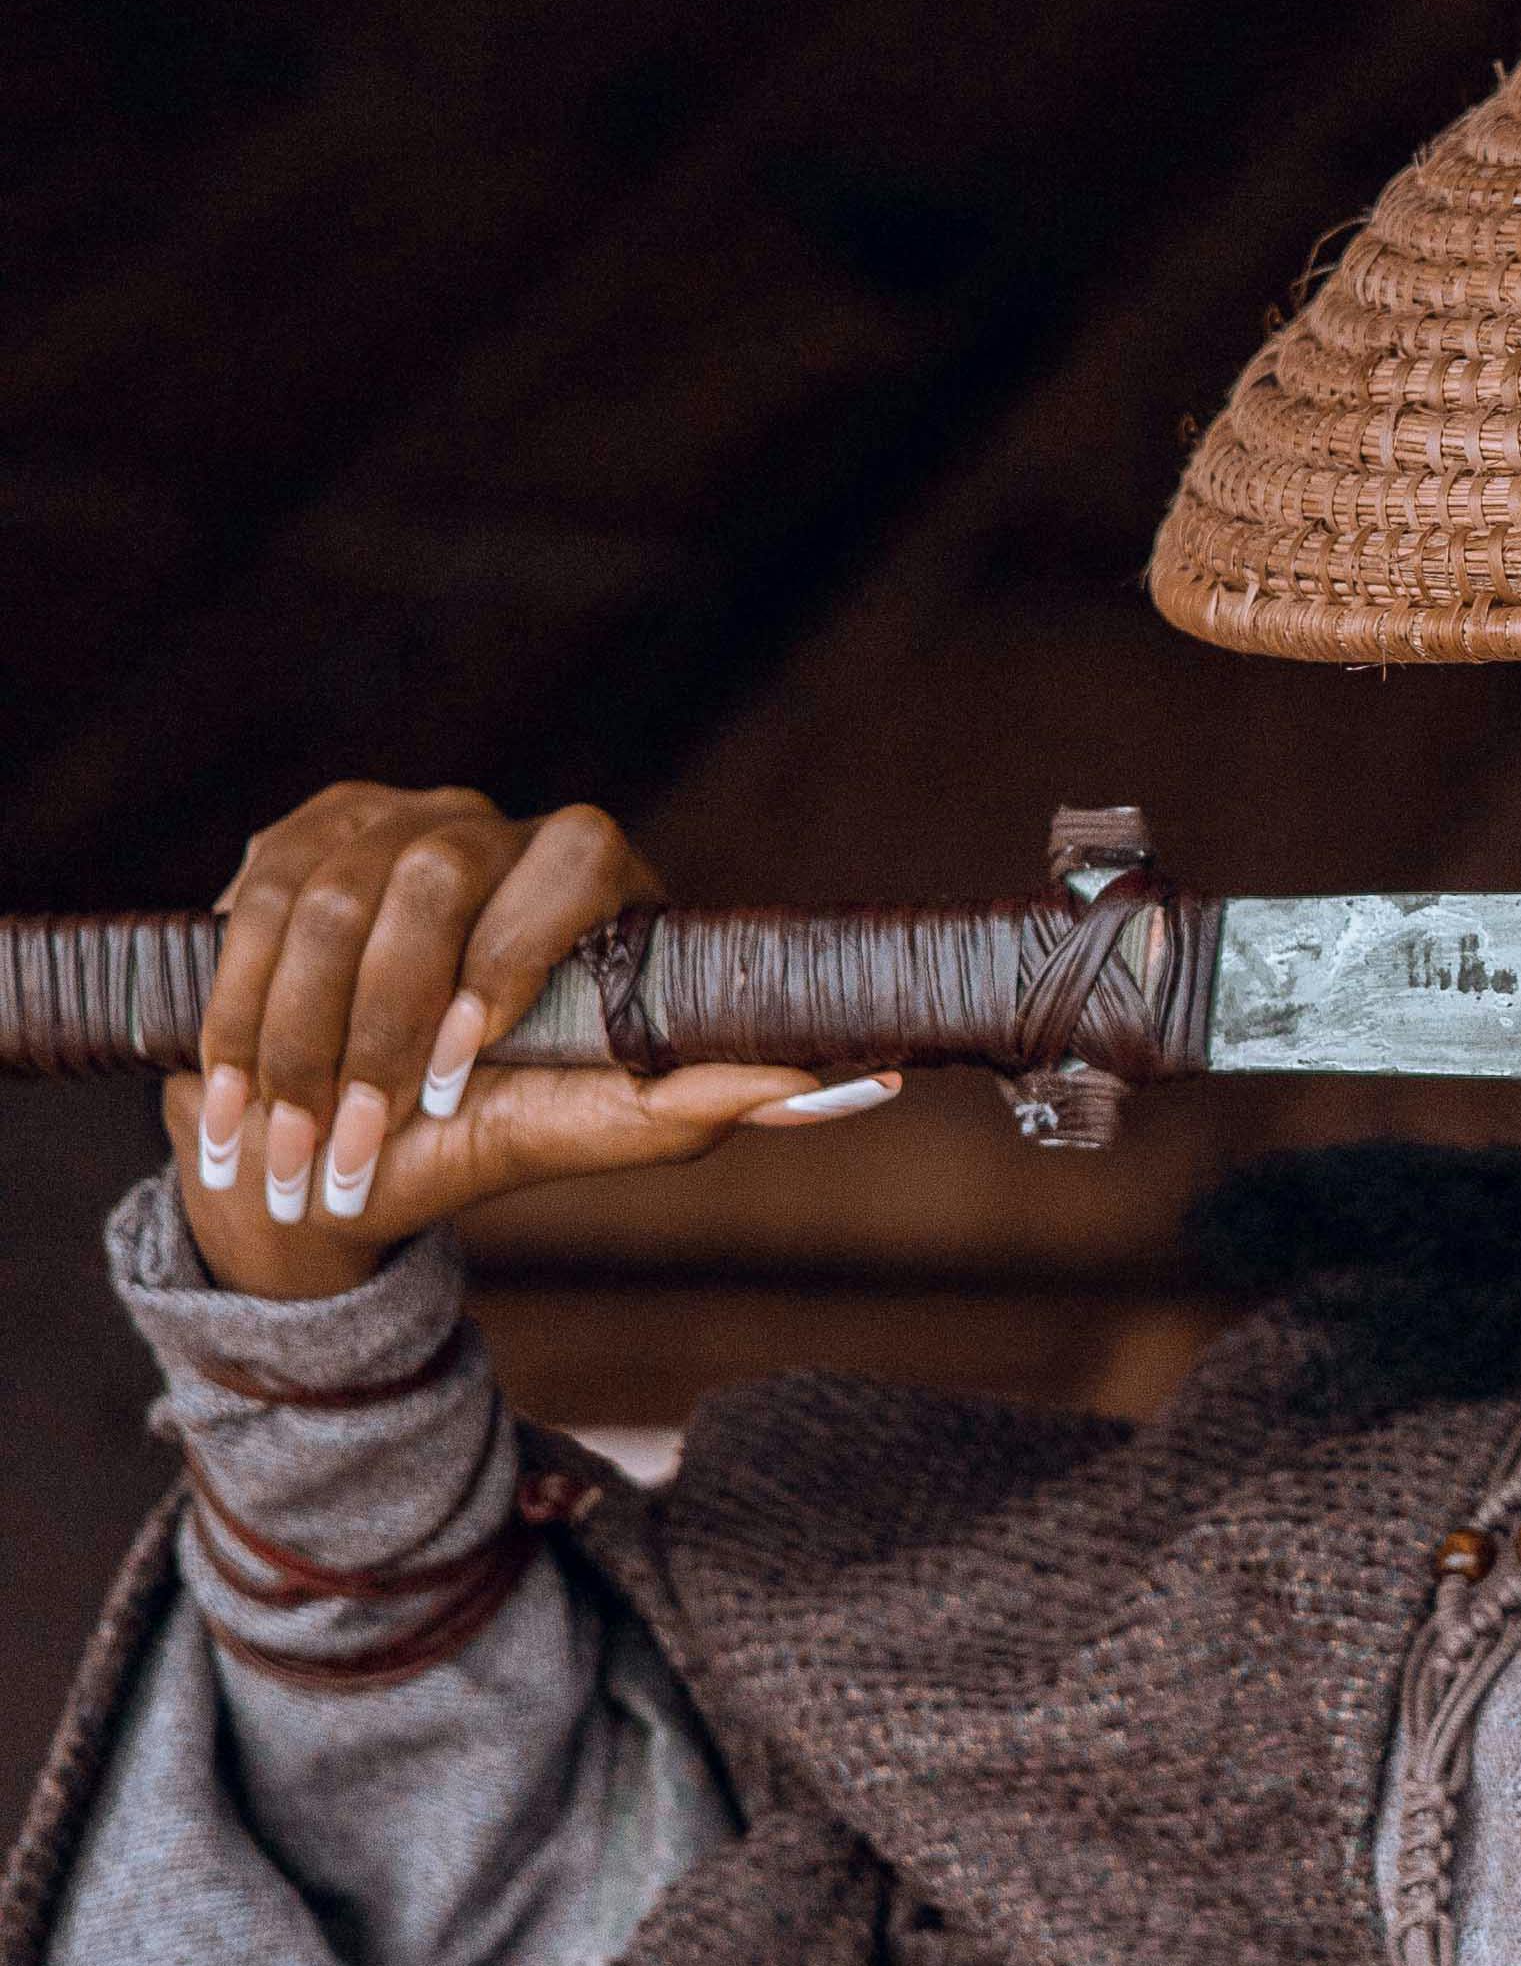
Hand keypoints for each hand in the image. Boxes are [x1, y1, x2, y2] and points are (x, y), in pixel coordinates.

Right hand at [169, 783, 892, 1298]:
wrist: (326, 1146)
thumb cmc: (479, 1132)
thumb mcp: (582, 1127)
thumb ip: (691, 1105)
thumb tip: (844, 1086)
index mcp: (591, 875)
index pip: (571, 865)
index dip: (506, 965)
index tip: (457, 1078)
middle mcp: (493, 826)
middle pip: (434, 876)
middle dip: (385, 1026)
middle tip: (355, 1137)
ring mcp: (387, 818)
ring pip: (329, 901)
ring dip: (298, 1041)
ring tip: (286, 1147)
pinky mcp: (294, 837)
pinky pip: (254, 905)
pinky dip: (236, 1016)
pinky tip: (232, 1099)